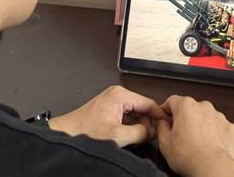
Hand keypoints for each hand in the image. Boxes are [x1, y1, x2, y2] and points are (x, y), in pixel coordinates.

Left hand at [49, 85, 166, 146]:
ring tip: (137, 139)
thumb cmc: (85, 132)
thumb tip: (153, 132)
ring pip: (136, 113)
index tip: (166, 127)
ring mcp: (113, 100)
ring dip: (138, 126)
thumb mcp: (117, 135)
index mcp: (120, 95)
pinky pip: (127, 116)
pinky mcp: (109, 108)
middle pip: (143, 108)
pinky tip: (128, 136)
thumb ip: (140, 132)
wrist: (66, 135)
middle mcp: (118, 94)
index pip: (149, 103)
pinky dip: (130, 126)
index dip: (159, 116)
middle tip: (148, 139)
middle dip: (147, 124)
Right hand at [156, 95, 233, 176]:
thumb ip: (160, 127)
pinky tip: (208, 145)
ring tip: (196, 143)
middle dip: (184, 119)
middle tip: (180, 136)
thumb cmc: (190, 156)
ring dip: (200, 126)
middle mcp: (204, 107)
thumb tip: (162, 123)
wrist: (213, 167)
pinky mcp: (230, 127)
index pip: (172, 101)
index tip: (165, 120)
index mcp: (186, 106)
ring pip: (205, 117)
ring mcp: (218, 116)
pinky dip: (214, 134)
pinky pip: (218, 127)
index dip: (166, 111)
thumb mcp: (164, 143)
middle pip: (190, 108)